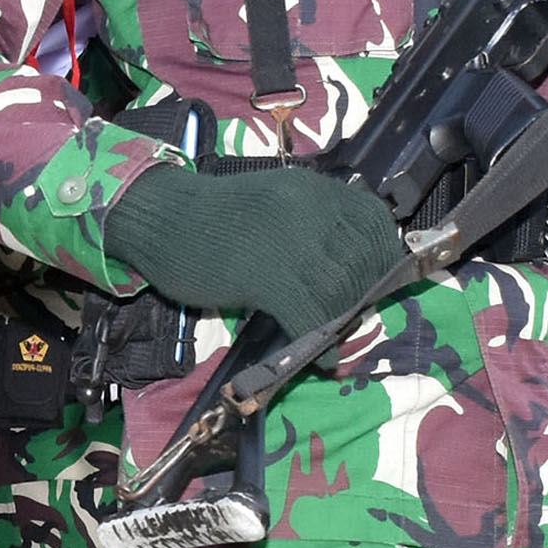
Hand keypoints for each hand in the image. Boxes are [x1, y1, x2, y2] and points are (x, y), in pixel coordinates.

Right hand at [103, 162, 407, 334]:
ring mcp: (291, 243)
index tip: (378, 281)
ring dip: (346, 322)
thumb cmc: (215, 217)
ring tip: (338, 338)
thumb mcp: (276, 200)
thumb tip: (352, 261)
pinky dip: (322, 343)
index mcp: (316, 189)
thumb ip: (314, 219)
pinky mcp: (267, 277)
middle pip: (362, 261)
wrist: (164, 220)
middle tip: (354, 319)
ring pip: (342, 291)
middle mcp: (312, 210)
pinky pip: (312, 316)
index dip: (383, 257)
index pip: (374, 221)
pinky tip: (322, 358)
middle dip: (364, 296)